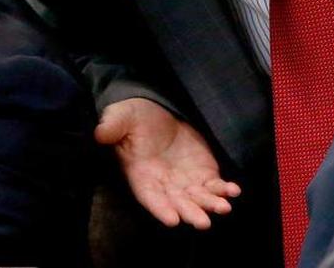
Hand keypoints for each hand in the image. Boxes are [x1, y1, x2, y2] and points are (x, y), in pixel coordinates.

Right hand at [95, 97, 240, 228]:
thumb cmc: (133, 118)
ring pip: (198, 198)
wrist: (154, 112)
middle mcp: (164, 183)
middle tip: (202, 222)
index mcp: (141, 175)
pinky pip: (214, 184)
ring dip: (211, 204)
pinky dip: (224, 189)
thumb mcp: (121, 118)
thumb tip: (99, 133)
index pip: (150, 196)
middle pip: (177, 203)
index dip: (160, 208)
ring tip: (224, 208)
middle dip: (190, 212)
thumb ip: (112, 126)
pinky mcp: (201, 171)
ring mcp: (184, 180)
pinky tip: (234, 191)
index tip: (172, 220)